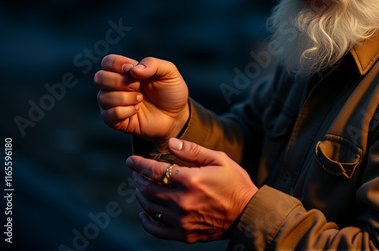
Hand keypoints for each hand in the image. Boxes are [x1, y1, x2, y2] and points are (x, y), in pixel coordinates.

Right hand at [94, 54, 188, 148]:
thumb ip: (152, 64)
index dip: (117, 64)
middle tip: (138, 86)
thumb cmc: (171, 91)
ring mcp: (114, 104)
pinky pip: (108, 115)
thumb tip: (133, 70)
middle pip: (99, 78)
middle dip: (120, 81)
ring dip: (125, 97)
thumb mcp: (169, 72)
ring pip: (103, 97)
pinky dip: (124, 111)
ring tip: (140, 99)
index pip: (107, 62)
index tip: (133, 71)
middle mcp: (115, 86)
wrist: (176, 116)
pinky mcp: (115, 121)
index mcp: (126, 71)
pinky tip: (136, 110)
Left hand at [127, 138, 258, 242]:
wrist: (247, 213)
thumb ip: (193, 151)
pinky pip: (157, 230)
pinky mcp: (185, 235)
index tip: (130, 160)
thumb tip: (170, 142)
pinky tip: (144, 213)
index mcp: (191, 180)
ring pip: (150, 208)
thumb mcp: (219, 159)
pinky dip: (146, 221)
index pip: (155, 171)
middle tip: (135, 172)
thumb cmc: (235, 182)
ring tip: (140, 187)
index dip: (140, 164)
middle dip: (138, 179)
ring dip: (141, 196)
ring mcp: (182, 221)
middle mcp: (183, 202)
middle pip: (149, 189)